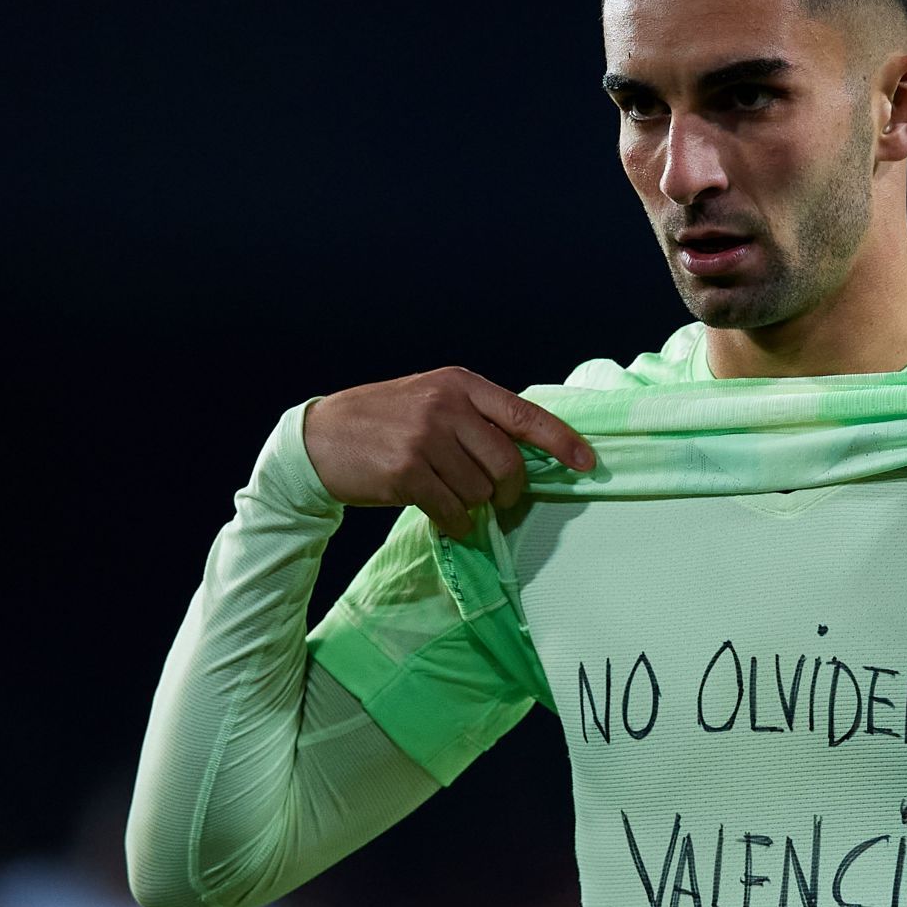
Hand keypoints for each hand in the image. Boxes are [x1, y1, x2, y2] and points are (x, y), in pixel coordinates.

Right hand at [302, 366, 594, 538]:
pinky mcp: (406, 472)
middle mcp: (446, 406)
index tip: (586, 462)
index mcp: (460, 384)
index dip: (561, 441)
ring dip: (472, 505)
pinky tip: (444, 518)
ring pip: (480, 491)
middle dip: (510, 490)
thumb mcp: (431, 399)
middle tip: (499, 499)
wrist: (320, 438)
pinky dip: (455, 523)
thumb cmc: (384, 421)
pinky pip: (452, 511)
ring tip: (449, 495)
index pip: (524, 415)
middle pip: (508, 463)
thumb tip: (528, 452)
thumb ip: (475, 417)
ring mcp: (425, 438)